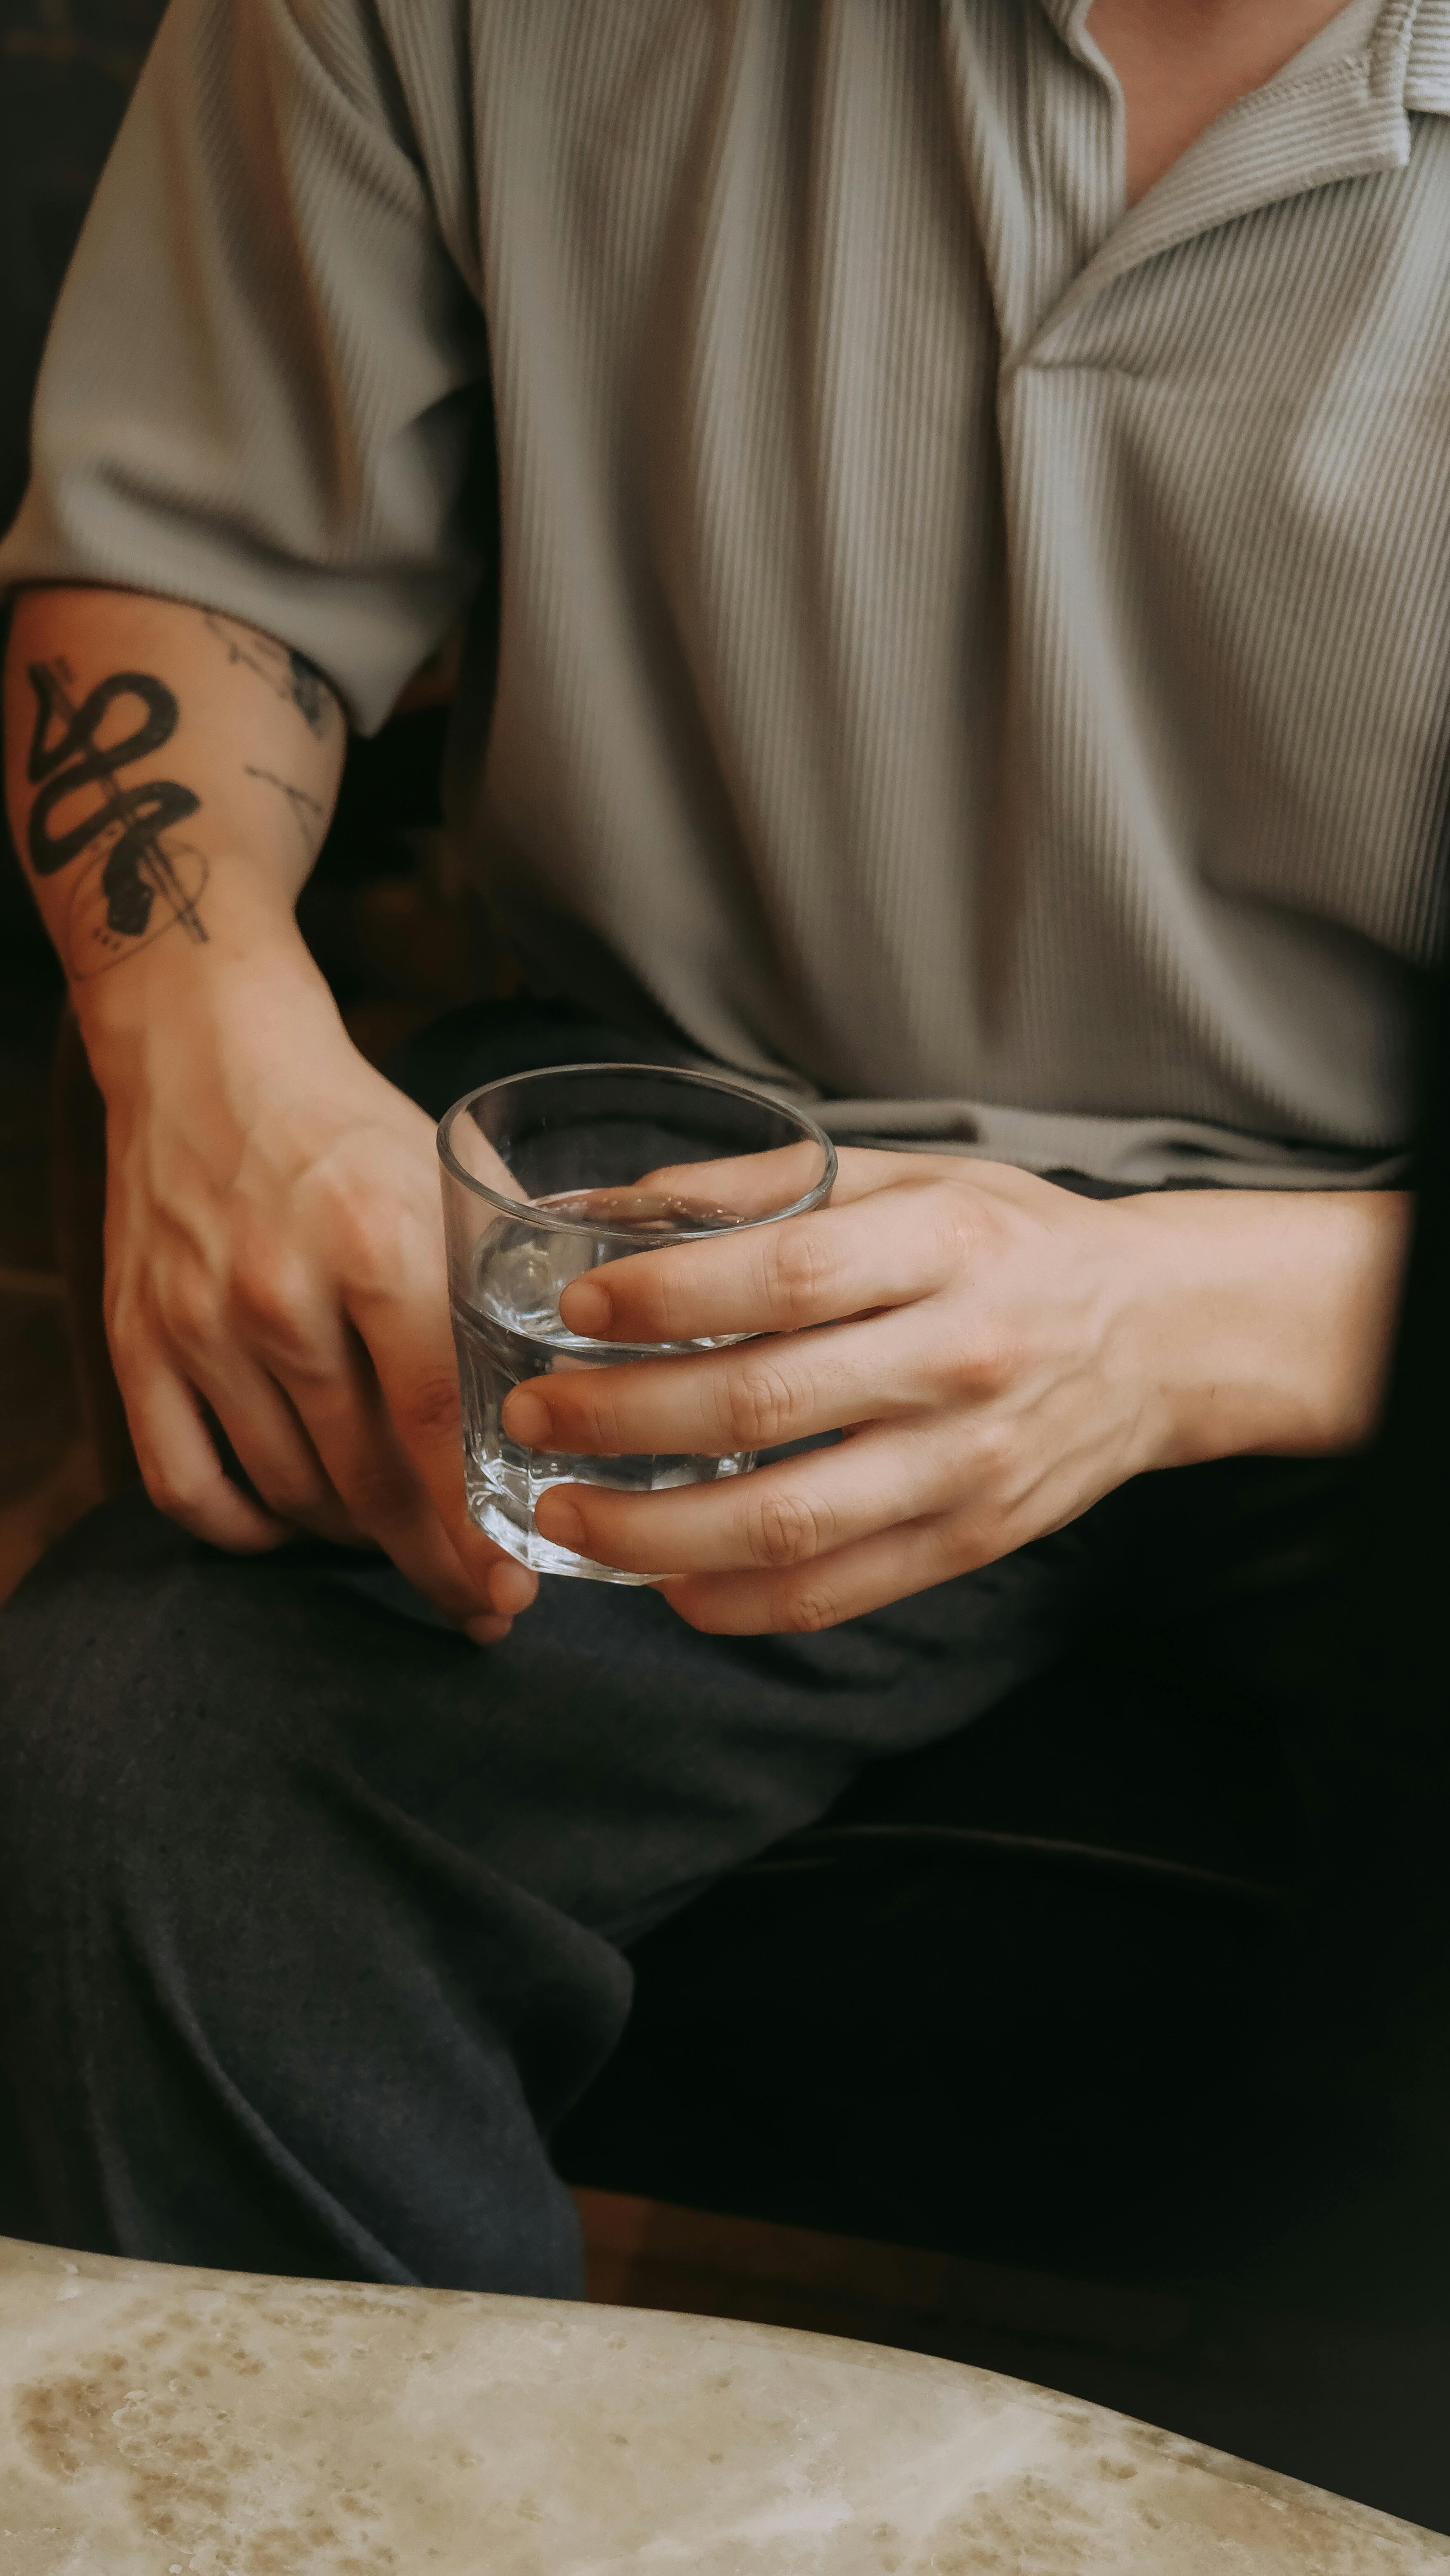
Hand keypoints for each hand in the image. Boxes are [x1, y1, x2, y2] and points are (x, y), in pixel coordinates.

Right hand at [89, 943, 533, 1640]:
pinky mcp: (137, 1343)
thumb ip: (503, 1275)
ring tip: (405, 1545)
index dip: (474, 1524)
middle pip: (366, 1477)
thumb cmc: (346, 1127)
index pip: (433, 1421)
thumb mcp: (446, 1179)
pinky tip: (298, 1525)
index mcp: (376, 1243)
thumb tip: (586, 1378)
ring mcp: (199, 1323)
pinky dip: (248, 1529)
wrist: (205, 1057)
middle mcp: (280, 1292)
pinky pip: (187, 1486)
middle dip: (433, 1559)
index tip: (511, 1587)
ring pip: (288, 1492)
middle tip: (481, 1601)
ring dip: (355, 1539)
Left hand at [501, 1150, 1405, 1634]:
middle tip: (534, 1414)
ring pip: (790, 1523)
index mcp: (946, 1246)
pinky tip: (664, 1585)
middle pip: (767, 1403)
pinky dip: (736, 1602)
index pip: (789, 1275)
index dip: (671, 1296)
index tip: (579, 1310)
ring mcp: (970, 1463)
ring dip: (655, 1532)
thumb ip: (771, 1186)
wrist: (1160, 1334)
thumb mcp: (912, 1175)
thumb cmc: (1010, 1242)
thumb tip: (619, 1204)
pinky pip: (836, 1592)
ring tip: (563, 1513)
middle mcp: (962, 1359)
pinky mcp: (973, 1540)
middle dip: (624, 1417)